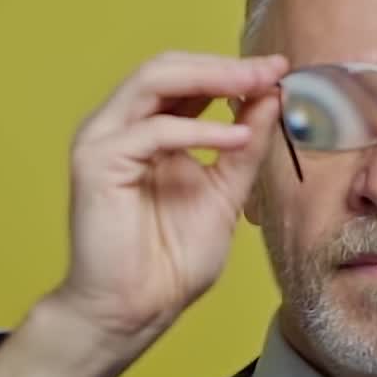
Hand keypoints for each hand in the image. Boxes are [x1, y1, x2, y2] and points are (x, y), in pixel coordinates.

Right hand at [58, 50, 288, 344]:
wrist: (136, 309)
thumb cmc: (171, 263)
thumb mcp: (224, 195)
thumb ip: (243, 149)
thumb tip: (270, 98)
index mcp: (149, 132)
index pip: (188, 82)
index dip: (232, 72)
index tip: (279, 70)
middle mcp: (122, 128)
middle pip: (169, 68)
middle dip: (225, 66)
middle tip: (272, 69)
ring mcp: (104, 140)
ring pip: (153, 81)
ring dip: (210, 79)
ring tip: (257, 85)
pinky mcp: (96, 162)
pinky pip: (152, 131)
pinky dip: (198, 130)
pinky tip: (236, 138)